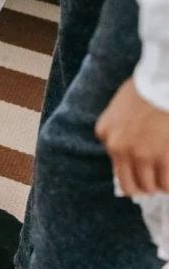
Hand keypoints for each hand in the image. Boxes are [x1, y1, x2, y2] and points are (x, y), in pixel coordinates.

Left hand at [96, 78, 168, 194]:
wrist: (162, 82)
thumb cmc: (145, 88)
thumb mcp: (118, 107)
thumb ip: (116, 127)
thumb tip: (129, 151)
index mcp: (104, 133)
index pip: (113, 165)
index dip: (130, 169)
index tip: (141, 169)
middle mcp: (119, 148)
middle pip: (129, 184)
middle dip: (144, 185)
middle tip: (155, 180)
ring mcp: (142, 154)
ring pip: (149, 186)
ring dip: (159, 185)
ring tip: (165, 177)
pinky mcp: (164, 158)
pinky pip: (167, 184)